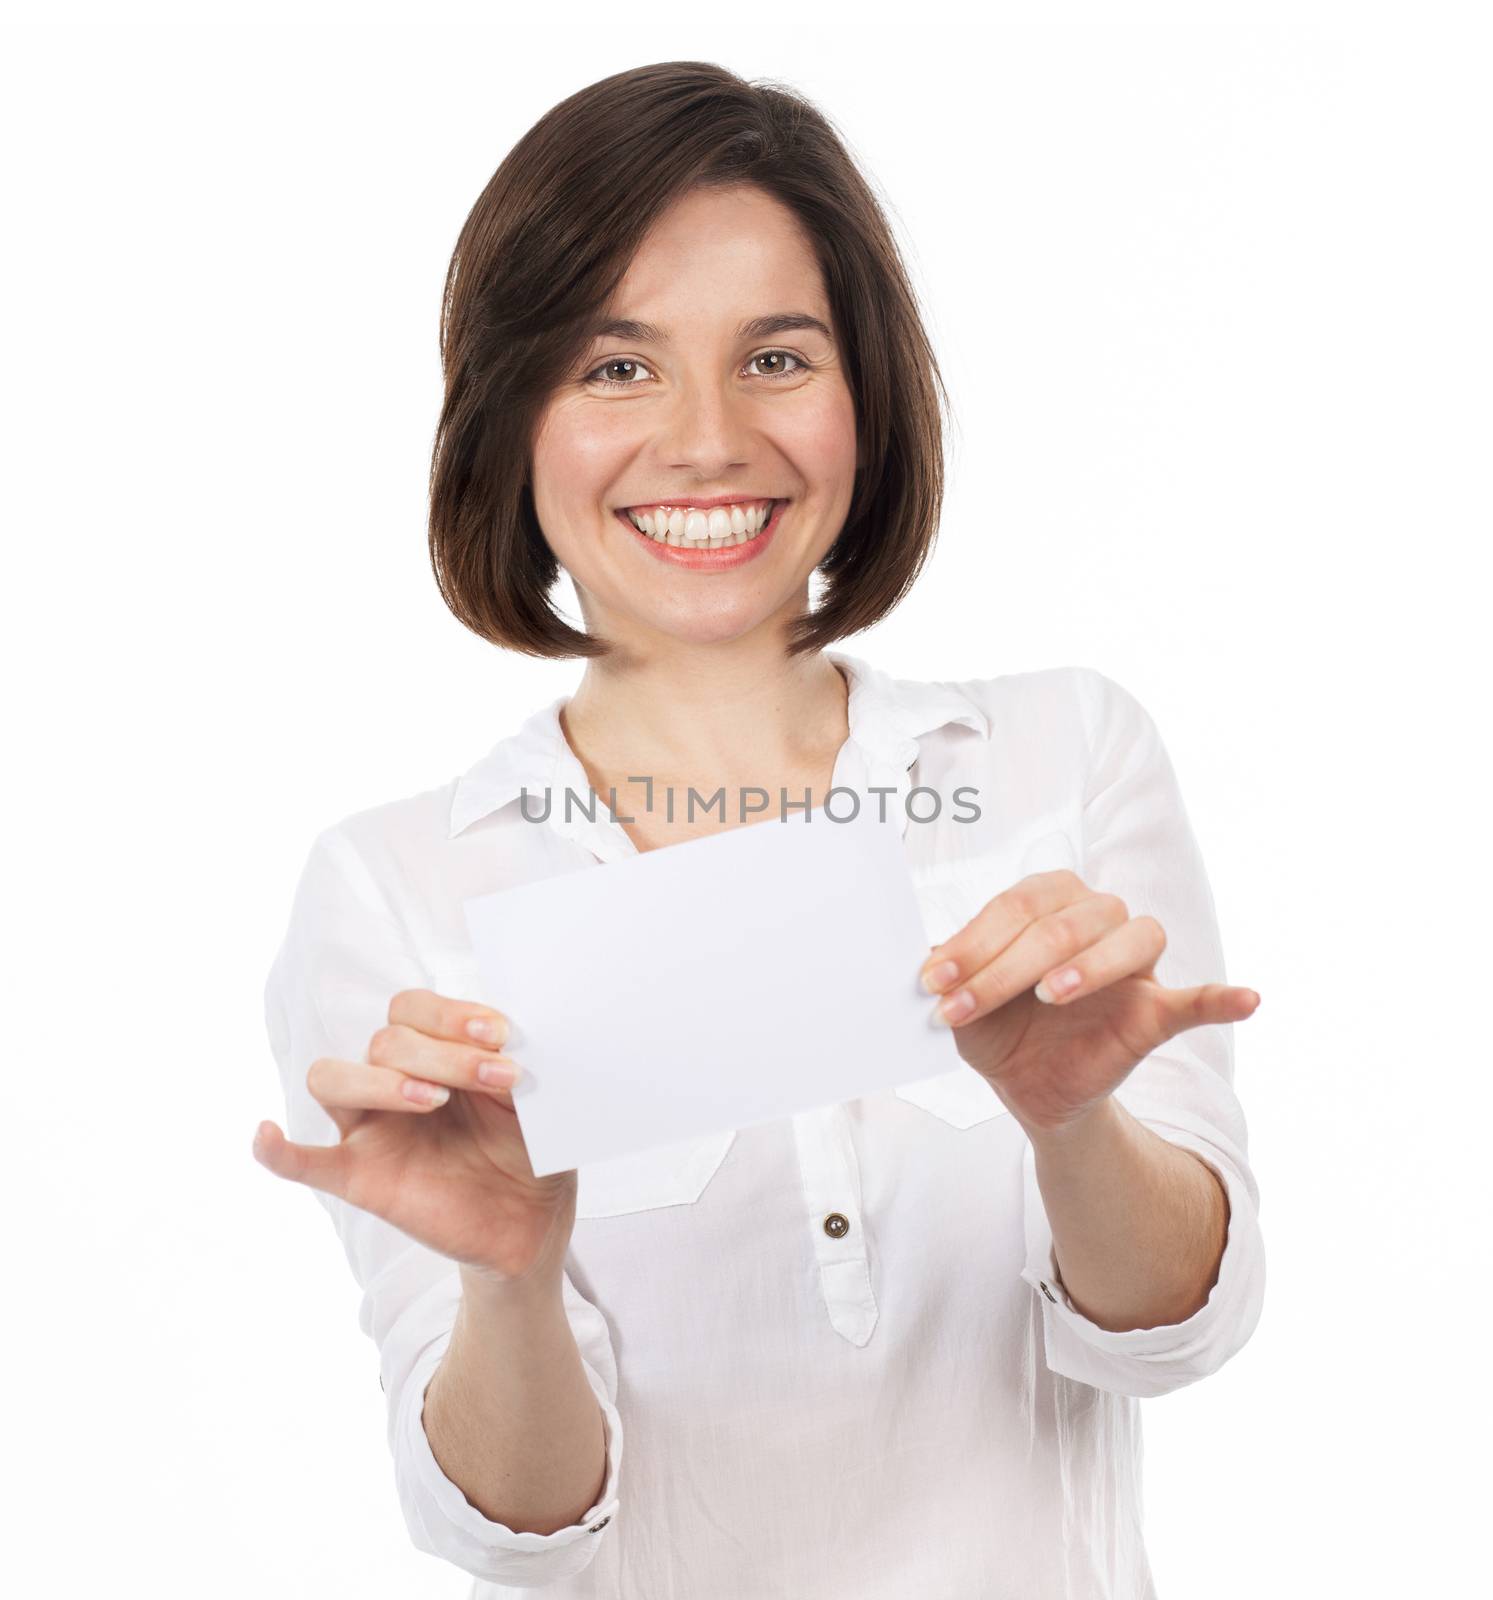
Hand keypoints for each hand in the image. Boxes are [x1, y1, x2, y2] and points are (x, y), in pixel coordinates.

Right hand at [253, 989, 574, 1285]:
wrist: (533, 1220)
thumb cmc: (528, 1146)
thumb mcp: (529, 1100)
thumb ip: (509, 1065)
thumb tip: (504, 1040)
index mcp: (431, 1051)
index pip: (412, 1008)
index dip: (450, 1013)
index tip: (499, 1033)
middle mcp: (393, 1081)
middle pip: (384, 1041)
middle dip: (443, 1052)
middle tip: (499, 1077)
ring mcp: (372, 1129)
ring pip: (333, 1078)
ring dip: (381, 1081)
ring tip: (436, 1100)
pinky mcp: (360, 1178)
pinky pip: (303, 1163)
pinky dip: (277, 1149)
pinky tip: (266, 1134)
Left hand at [919, 870, 1259, 1137]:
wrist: (1029, 1088)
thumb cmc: (997, 1029)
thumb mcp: (962, 1003)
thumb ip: (947, 972)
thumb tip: (913, 955)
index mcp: (1048, 901)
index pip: (1014, 907)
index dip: (972, 943)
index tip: (932, 981)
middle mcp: (1096, 918)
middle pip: (1063, 921)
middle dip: (1005, 966)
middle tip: (962, 1006)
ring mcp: (1132, 965)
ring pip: (1129, 938)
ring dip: (1088, 965)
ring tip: (1049, 996)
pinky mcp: (1155, 1011)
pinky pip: (1196, 999)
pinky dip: (1222, 997)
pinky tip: (1248, 1000)